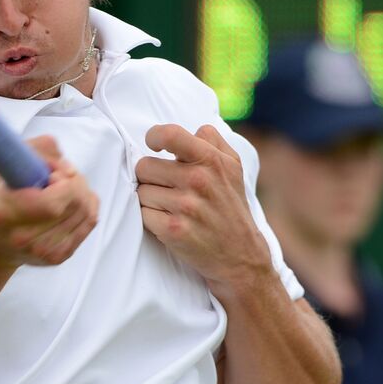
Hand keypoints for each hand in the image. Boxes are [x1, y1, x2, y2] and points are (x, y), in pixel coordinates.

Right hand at [0, 135, 98, 269]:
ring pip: (87, 212)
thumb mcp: (4, 166)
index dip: (64, 183)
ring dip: (81, 193)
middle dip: (74, 182)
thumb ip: (35, 150)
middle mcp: (24, 237)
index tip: (53, 175)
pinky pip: (89, 222)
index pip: (53, 204)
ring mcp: (44, 251)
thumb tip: (63, 161)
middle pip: (75, 205)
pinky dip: (86, 206)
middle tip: (58, 178)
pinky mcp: (59, 256)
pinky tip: (69, 202)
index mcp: (4, 213)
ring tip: (61, 190)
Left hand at [135, 123, 270, 295]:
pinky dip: (150, 219)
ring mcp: (186, 206)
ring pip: (141, 191)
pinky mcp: (173, 230)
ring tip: (172, 208)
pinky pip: (142, 214)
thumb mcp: (233, 168)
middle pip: (144, 166)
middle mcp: (198, 180)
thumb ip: (213, 142)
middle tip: (167, 189)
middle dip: (150, 177)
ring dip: (150, 200)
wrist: (240, 256)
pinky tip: (168, 222)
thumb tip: (191, 128)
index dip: (154, 137)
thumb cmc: (230, 207)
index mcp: (211, 160)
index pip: (170, 134)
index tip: (154, 146)